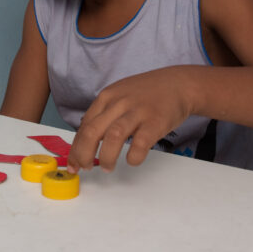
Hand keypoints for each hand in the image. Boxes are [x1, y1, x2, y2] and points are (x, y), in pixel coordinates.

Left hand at [66, 67, 196, 172]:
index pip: (84, 126)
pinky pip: (140, 144)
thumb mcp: (120, 94)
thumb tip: (85, 138)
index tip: (74, 163)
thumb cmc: (148, 93)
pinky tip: (132, 160)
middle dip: (83, 154)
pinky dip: (133, 156)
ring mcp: (137, 111)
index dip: (76, 148)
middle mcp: (119, 103)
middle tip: (85, 168)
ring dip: (106, 157)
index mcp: (107, 97)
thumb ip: (103, 113)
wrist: (178, 83)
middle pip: (92, 132)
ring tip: (107, 167)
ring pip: (113, 137)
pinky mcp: (155, 122)